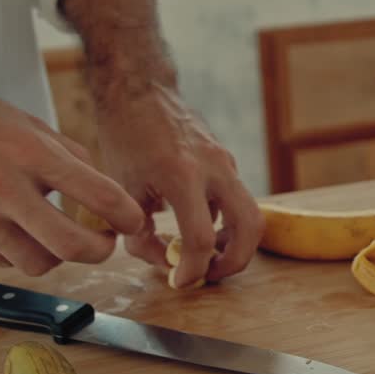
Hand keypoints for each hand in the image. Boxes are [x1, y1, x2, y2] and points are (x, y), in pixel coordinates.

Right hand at [0, 68, 144, 274]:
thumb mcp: (26, 122)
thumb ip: (67, 156)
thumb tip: (101, 189)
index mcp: (30, 154)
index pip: (99, 195)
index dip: (127, 215)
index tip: (133, 219)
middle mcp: (4, 189)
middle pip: (72, 246)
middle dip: (101, 251)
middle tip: (104, 242)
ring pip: (38, 264)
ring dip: (59, 256)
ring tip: (59, 236)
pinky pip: (2, 261)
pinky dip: (20, 253)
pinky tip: (20, 232)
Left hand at [93, 85, 263, 287]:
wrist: (140, 92)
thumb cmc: (125, 136)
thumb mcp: (123, 189)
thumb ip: (140, 232)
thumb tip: (164, 262)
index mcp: (182, 174)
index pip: (199, 238)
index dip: (192, 269)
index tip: (179, 281)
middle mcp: (214, 167)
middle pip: (250, 227)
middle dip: (235, 261)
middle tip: (211, 276)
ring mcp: (226, 162)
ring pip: (251, 214)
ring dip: (234, 243)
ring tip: (206, 256)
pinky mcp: (228, 160)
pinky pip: (236, 199)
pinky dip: (225, 222)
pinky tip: (198, 225)